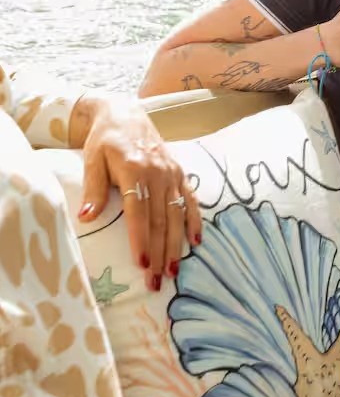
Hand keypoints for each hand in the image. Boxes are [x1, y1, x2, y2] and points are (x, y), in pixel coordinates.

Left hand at [77, 97, 201, 290]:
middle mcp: (159, 173)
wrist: (126, 114)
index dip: (141, 240)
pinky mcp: (180, 173)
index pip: (139, 213)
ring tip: (173, 270)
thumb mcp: (92, 160)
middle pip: (160, 219)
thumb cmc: (105, 140)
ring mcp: (172, 173)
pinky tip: (195, 241)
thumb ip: (93, 189)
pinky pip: (191, 200)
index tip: (142, 264)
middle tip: (156, 281)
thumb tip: (86, 218)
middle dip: (160, 252)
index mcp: (136, 170)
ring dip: (176, 244)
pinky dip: (194, 221)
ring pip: (177, 214)